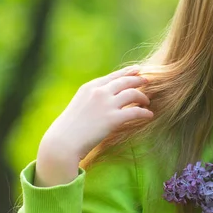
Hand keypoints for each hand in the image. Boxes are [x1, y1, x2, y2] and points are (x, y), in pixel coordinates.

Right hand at [35, 66, 152, 185]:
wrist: (63, 142)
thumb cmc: (69, 128)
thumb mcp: (80, 105)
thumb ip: (93, 98)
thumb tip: (108, 98)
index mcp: (89, 87)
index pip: (113, 76)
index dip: (127, 72)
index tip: (138, 70)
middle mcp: (99, 92)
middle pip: (125, 81)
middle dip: (139, 80)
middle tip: (148, 81)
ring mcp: (106, 104)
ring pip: (133, 94)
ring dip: (143, 97)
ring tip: (147, 102)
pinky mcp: (113, 118)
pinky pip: (136, 111)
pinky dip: (145, 113)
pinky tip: (149, 115)